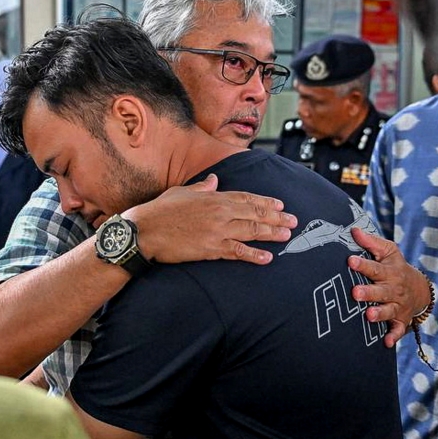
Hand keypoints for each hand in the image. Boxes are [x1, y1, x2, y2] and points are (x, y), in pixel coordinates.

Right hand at [122, 174, 296, 265]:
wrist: (144, 231)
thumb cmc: (159, 211)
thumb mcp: (182, 192)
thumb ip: (201, 187)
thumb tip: (213, 180)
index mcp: (213, 197)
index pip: (246, 198)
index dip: (265, 201)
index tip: (280, 204)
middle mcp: (219, 212)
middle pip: (254, 214)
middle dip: (276, 217)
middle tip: (293, 221)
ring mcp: (217, 230)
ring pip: (251, 231)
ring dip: (271, 233)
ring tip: (287, 235)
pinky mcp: (211, 248)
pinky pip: (238, 251)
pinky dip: (254, 255)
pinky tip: (267, 258)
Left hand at [348, 227, 432, 346]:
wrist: (420, 289)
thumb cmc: (396, 267)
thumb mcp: (388, 252)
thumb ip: (371, 242)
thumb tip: (353, 230)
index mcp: (389, 272)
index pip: (375, 268)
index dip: (363, 264)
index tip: (350, 260)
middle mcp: (394, 289)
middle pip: (380, 291)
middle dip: (369, 292)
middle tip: (355, 293)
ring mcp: (398, 306)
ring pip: (389, 310)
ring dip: (380, 313)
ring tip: (369, 315)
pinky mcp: (401, 320)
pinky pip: (398, 330)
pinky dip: (393, 336)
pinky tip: (386, 342)